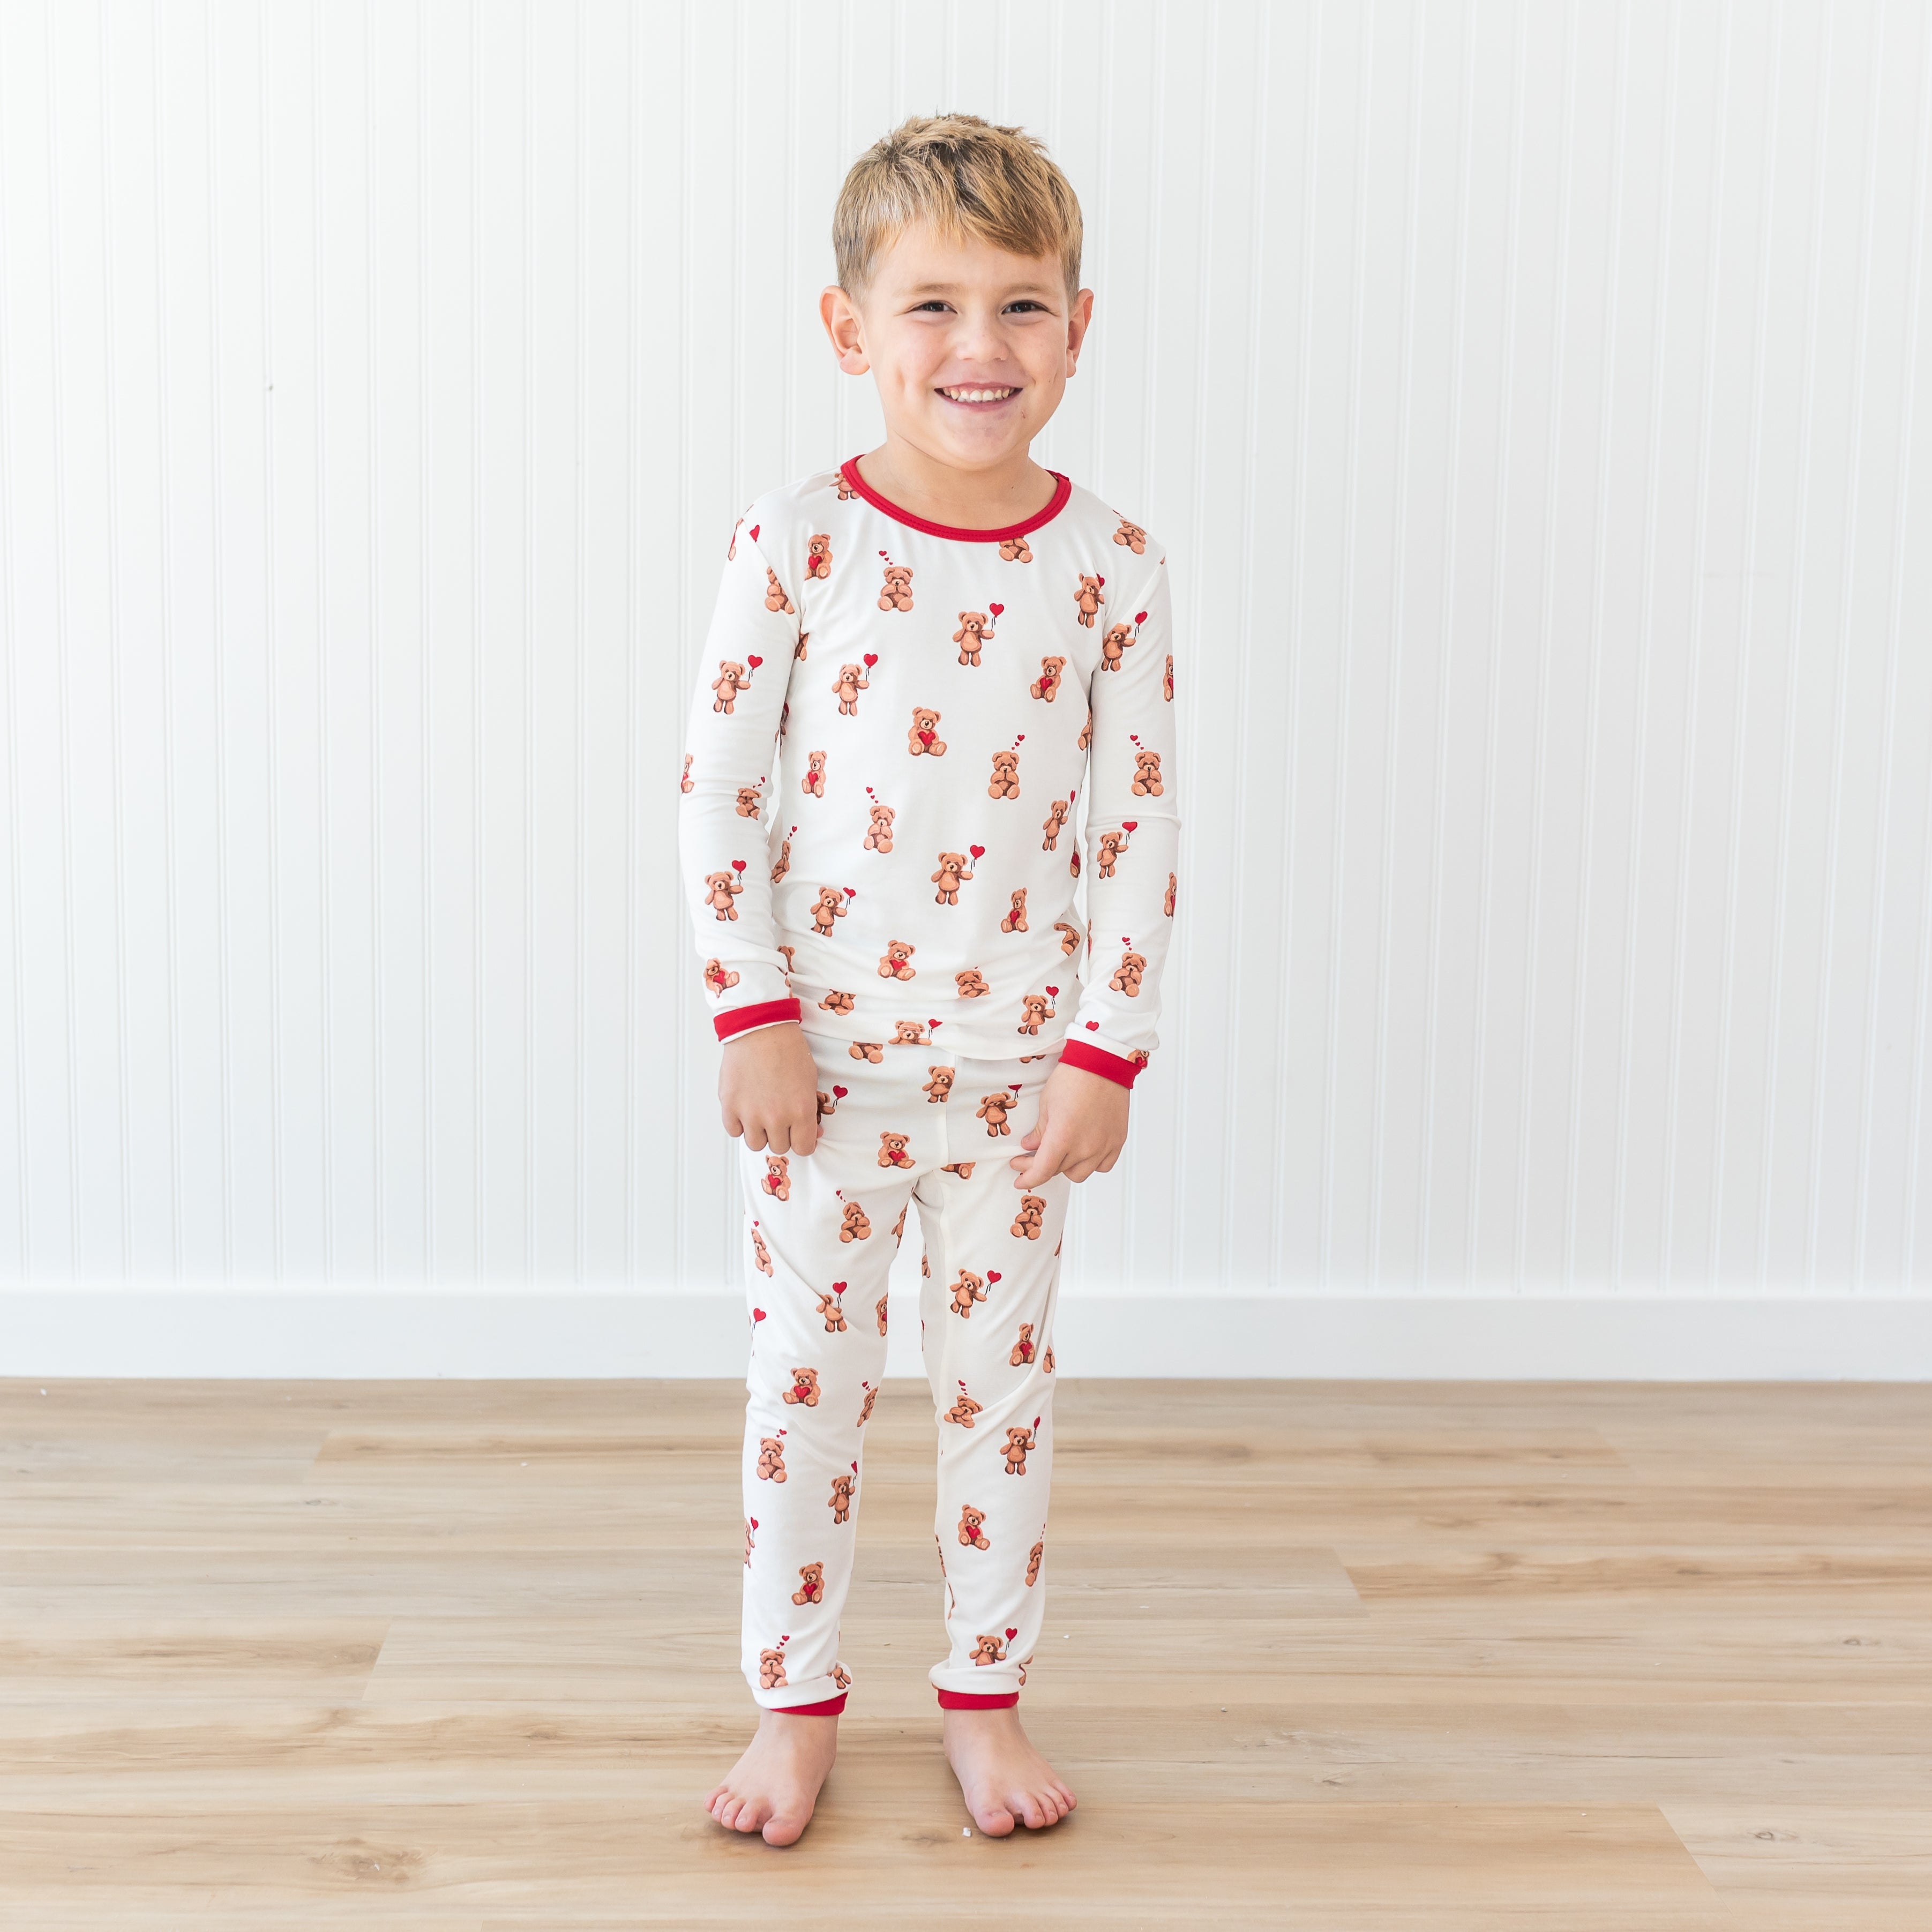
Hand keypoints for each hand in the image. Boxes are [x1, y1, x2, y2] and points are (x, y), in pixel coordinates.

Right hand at [719, 1023, 820, 1154]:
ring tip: (760, 1113)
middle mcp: (776, 1118)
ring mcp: (750, 1114)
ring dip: (759, 1132)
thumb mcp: (810, 1080)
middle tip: (779, 1116)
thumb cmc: (789, 1050)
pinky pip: (734, 1131)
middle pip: (779, 1146)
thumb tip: (812, 1134)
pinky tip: (745, 1108)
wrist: (760, 1028)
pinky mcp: (729, 1106)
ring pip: (755, 1144)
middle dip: (782, 1134)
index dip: (803, 1141)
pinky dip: (739, 1123)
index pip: (804, 1149)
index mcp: (801, 1111)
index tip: (800, 1134)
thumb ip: (810, 1111)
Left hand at [1009, 1061, 1128, 1186]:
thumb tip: (1031, 1146)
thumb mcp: (1047, 1103)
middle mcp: (1085, 1147)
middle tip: (1029, 1155)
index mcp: (1063, 1137)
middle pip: (1058, 1171)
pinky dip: (1091, 1163)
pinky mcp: (1117, 1141)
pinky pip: (1103, 1166)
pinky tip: (1084, 1151)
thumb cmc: (1073, 1077)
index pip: (1042, 1171)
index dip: (1028, 1178)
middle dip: (1040, 1166)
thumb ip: (1040, 1130)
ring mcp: (1103, 1146)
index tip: (1019, 1179)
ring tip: (1060, 1153)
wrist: (1103, 1062)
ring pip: (1080, 1173)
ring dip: (1066, 1166)